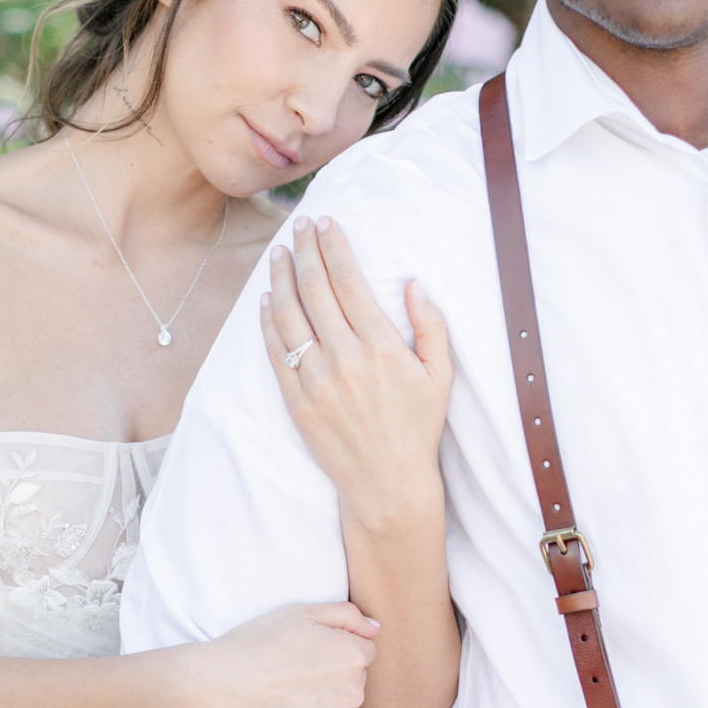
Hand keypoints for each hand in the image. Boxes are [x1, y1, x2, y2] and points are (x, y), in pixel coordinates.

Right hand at [186, 602, 377, 707]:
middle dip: (332, 675)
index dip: (335, 648)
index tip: (306, 651)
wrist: (214, 690)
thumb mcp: (300, 612)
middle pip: (354, 681)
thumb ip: (347, 615)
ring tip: (285, 692)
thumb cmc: (254, 645)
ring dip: (322, 701)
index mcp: (353, 656)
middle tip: (292, 670)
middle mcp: (353, 692)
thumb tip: (376, 629)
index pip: (363, 651)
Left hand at [261, 216, 451, 527]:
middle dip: (306, 250)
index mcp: (381, 346)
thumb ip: (431, 325)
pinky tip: (266, 299)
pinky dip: (267, 321)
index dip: (334, 246)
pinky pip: (275, 352)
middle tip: (300, 225)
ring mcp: (316, 380)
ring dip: (281, 278)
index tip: (326, 223)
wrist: (387, 483)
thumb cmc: (417, 428)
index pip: (348, 281)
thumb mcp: (440, 376)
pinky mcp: (297, 401)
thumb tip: (414, 282)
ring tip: (279, 253)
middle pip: (315, 289)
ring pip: (289, 316)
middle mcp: (345, 358)